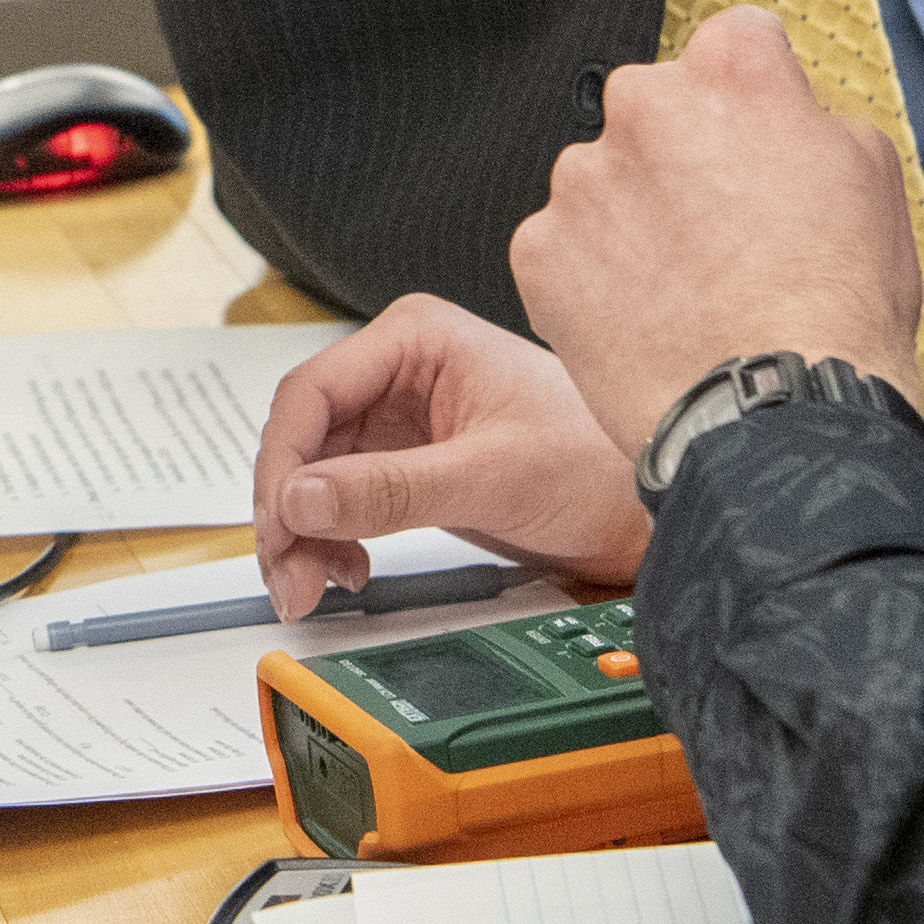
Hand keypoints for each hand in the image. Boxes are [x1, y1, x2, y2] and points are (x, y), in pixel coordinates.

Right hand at [251, 294, 645, 613]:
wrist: (642, 505)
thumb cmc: (595, 464)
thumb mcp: (490, 476)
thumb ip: (389, 490)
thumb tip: (299, 499)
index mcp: (416, 339)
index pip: (311, 393)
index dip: (283, 464)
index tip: (280, 526)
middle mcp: (399, 369)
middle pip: (303, 435)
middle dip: (287, 510)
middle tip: (289, 576)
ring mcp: (400, 415)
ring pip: (314, 471)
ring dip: (303, 531)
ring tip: (315, 584)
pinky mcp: (408, 459)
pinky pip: (343, 495)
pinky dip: (332, 536)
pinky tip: (349, 568)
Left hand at [508, 6, 923, 456]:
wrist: (784, 414)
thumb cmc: (836, 309)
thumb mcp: (873, 175)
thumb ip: (813, 122)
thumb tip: (789, 123)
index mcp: (732, 72)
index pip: (734, 46)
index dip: (755, 102)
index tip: (758, 141)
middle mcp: (645, 107)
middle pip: (656, 111)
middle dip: (682, 157)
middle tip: (725, 230)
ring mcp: (584, 180)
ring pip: (603, 183)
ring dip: (633, 220)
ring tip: (687, 289)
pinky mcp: (542, 252)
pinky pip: (563, 251)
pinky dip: (593, 280)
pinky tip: (646, 318)